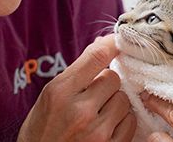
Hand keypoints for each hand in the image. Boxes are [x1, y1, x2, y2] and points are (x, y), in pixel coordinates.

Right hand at [17, 35, 135, 141]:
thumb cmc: (43, 127)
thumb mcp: (51, 94)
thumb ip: (77, 71)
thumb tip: (103, 44)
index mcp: (60, 92)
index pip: (96, 57)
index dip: (111, 44)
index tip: (117, 41)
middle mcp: (80, 111)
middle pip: (113, 78)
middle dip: (106, 81)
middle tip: (94, 92)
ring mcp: (97, 133)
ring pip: (123, 99)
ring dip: (115, 101)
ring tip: (99, 111)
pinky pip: (130, 121)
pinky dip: (122, 120)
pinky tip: (106, 125)